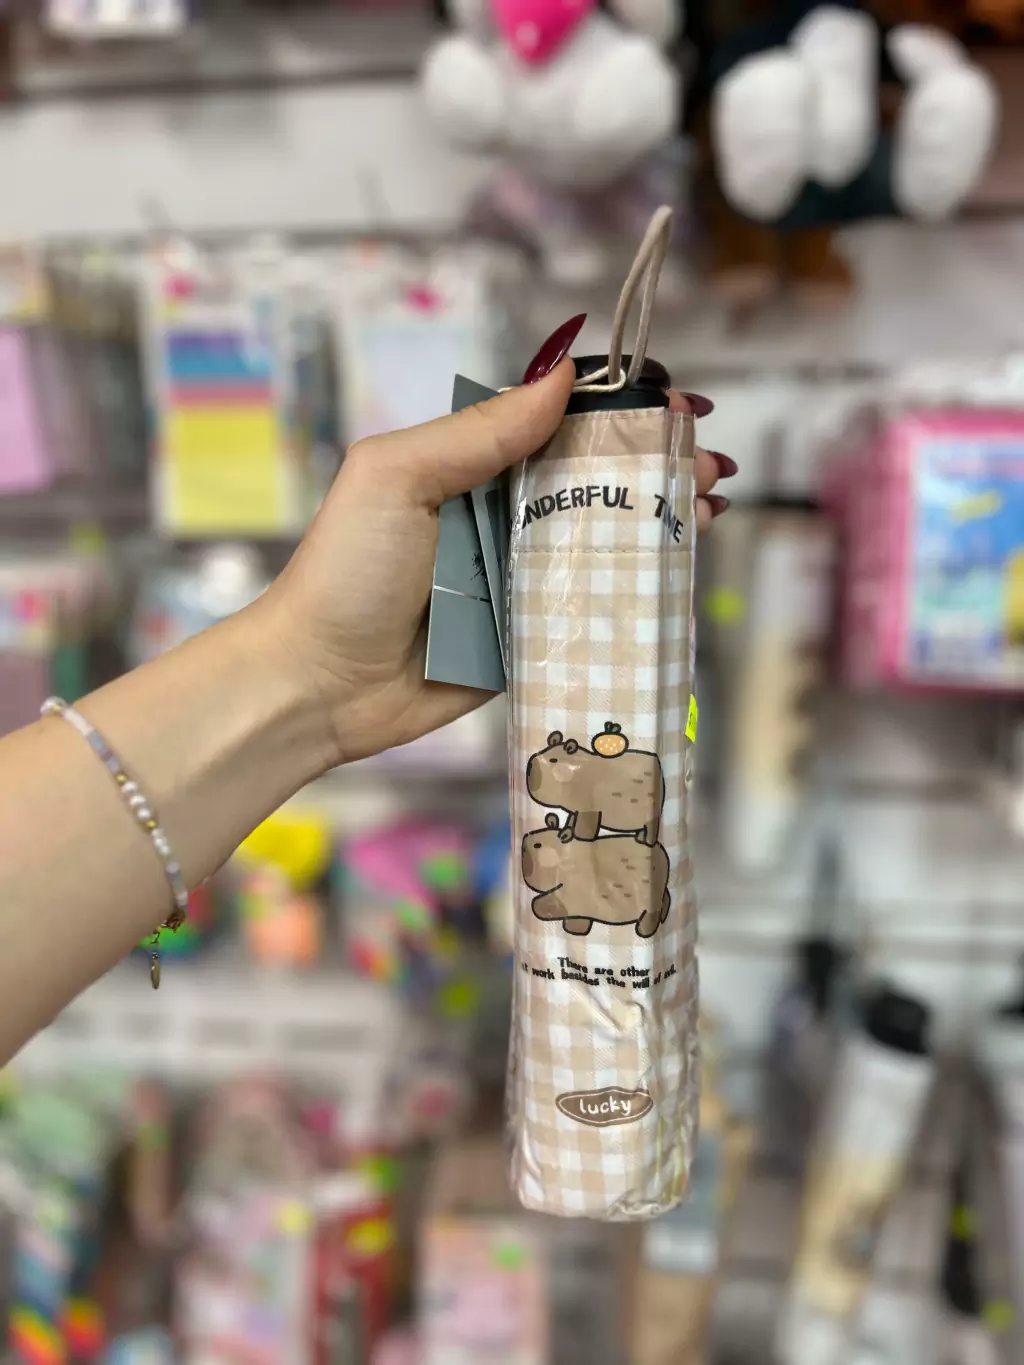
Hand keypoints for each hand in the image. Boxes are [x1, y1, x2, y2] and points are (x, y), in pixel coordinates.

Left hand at [260, 356, 731, 767]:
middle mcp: (500, 520)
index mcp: (469, 470)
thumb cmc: (345, 572)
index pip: (556, 425)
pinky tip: (679, 569)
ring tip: (713, 503)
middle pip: (593, 483)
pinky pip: (590, 610)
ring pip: (603, 543)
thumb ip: (478, 431)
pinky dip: (637, 590)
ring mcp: (518, 581)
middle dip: (657, 466)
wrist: (318, 685)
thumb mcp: (398, 478)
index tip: (673, 401)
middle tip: (710, 462)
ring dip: (662, 522)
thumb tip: (561, 375)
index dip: (618, 410)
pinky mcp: (530, 639)